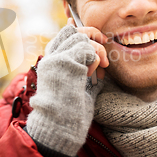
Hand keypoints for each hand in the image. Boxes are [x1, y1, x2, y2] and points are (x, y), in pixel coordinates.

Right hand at [27, 23, 105, 156]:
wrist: (61, 126)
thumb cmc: (72, 111)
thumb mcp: (80, 85)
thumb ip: (85, 69)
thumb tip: (97, 56)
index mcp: (52, 62)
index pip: (64, 34)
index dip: (81, 30)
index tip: (98, 37)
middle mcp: (51, 58)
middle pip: (73, 31)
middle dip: (93, 37)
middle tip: (105, 56)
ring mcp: (57, 59)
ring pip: (81, 38)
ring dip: (96, 51)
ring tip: (100, 69)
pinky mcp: (65, 62)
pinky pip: (86, 49)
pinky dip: (95, 60)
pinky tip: (94, 74)